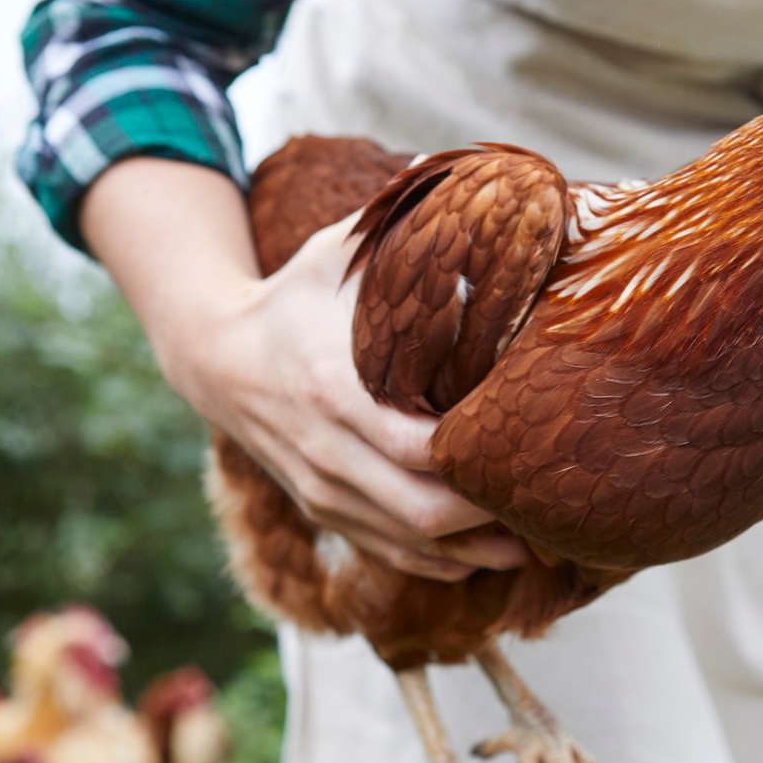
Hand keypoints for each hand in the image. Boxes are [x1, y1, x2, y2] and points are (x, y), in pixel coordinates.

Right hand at [82, 158, 527, 581]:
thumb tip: (491, 198)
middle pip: (425, 513)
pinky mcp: (325, 513)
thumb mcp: (342, 253)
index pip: (421, 449)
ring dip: (478, 550)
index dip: (480, 459)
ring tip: (536, 536)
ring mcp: (323, 491)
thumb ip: (408, 232)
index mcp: (336, 391)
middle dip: (492, 519)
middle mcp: (327, 453)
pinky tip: (489, 553)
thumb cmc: (296, 296)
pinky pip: (391, 555)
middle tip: (549, 499)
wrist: (213, 354)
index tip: (534, 443)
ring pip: (412, 546)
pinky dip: (443, 564)